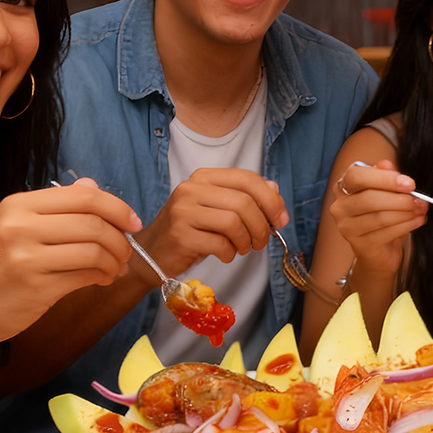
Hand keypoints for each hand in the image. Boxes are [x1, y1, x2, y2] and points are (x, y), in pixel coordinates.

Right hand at [0, 178, 140, 345]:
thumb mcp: (16, 227)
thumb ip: (56, 207)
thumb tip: (92, 185)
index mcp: (18, 205)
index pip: (83, 196)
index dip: (117, 207)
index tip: (133, 222)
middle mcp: (20, 226)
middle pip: (93, 222)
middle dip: (120, 238)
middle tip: (126, 252)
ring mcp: (27, 256)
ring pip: (94, 249)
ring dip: (114, 260)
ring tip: (114, 269)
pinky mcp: (36, 286)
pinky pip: (85, 275)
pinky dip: (103, 276)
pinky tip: (102, 279)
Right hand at [136, 168, 288, 278]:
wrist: (152, 252)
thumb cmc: (191, 230)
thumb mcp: (217, 209)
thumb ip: (245, 197)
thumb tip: (275, 192)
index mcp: (204, 177)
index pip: (248, 178)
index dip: (271, 200)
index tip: (280, 219)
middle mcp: (191, 189)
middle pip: (244, 202)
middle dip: (261, 226)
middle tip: (261, 241)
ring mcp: (183, 211)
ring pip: (234, 222)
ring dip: (246, 241)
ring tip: (242, 248)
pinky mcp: (180, 235)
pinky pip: (220, 244)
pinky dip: (230, 253)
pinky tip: (225, 254)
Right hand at [328, 160, 426, 277]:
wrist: (378, 252)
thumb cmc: (381, 216)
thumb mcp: (385, 192)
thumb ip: (384, 177)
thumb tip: (386, 164)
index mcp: (343, 187)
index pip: (357, 176)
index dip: (384, 178)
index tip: (409, 183)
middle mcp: (340, 207)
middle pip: (369, 198)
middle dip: (400, 199)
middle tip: (420, 200)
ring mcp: (347, 228)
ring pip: (380, 217)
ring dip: (406, 213)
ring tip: (421, 209)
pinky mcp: (360, 245)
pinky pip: (386, 233)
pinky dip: (407, 225)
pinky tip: (418, 221)